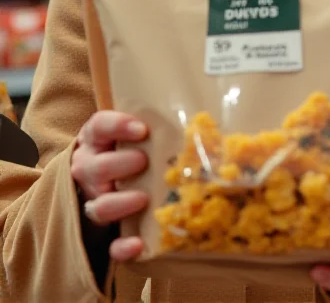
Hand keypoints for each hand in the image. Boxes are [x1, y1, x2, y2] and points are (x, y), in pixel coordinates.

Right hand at [71, 110, 149, 261]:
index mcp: (97, 139)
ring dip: (121, 203)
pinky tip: (138, 244)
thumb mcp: (133, 131)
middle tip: (143, 160)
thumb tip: (205, 118)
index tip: (142, 129)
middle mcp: (90, 168)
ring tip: (143, 198)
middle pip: (97, 168)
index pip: (99, 126)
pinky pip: (109, 243)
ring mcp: (95, 200)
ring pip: (99, 206)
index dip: (117, 126)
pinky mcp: (105, 230)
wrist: (104, 177)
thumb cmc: (128, 147)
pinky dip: (122, 246)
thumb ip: (155, 124)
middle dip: (121, 164)